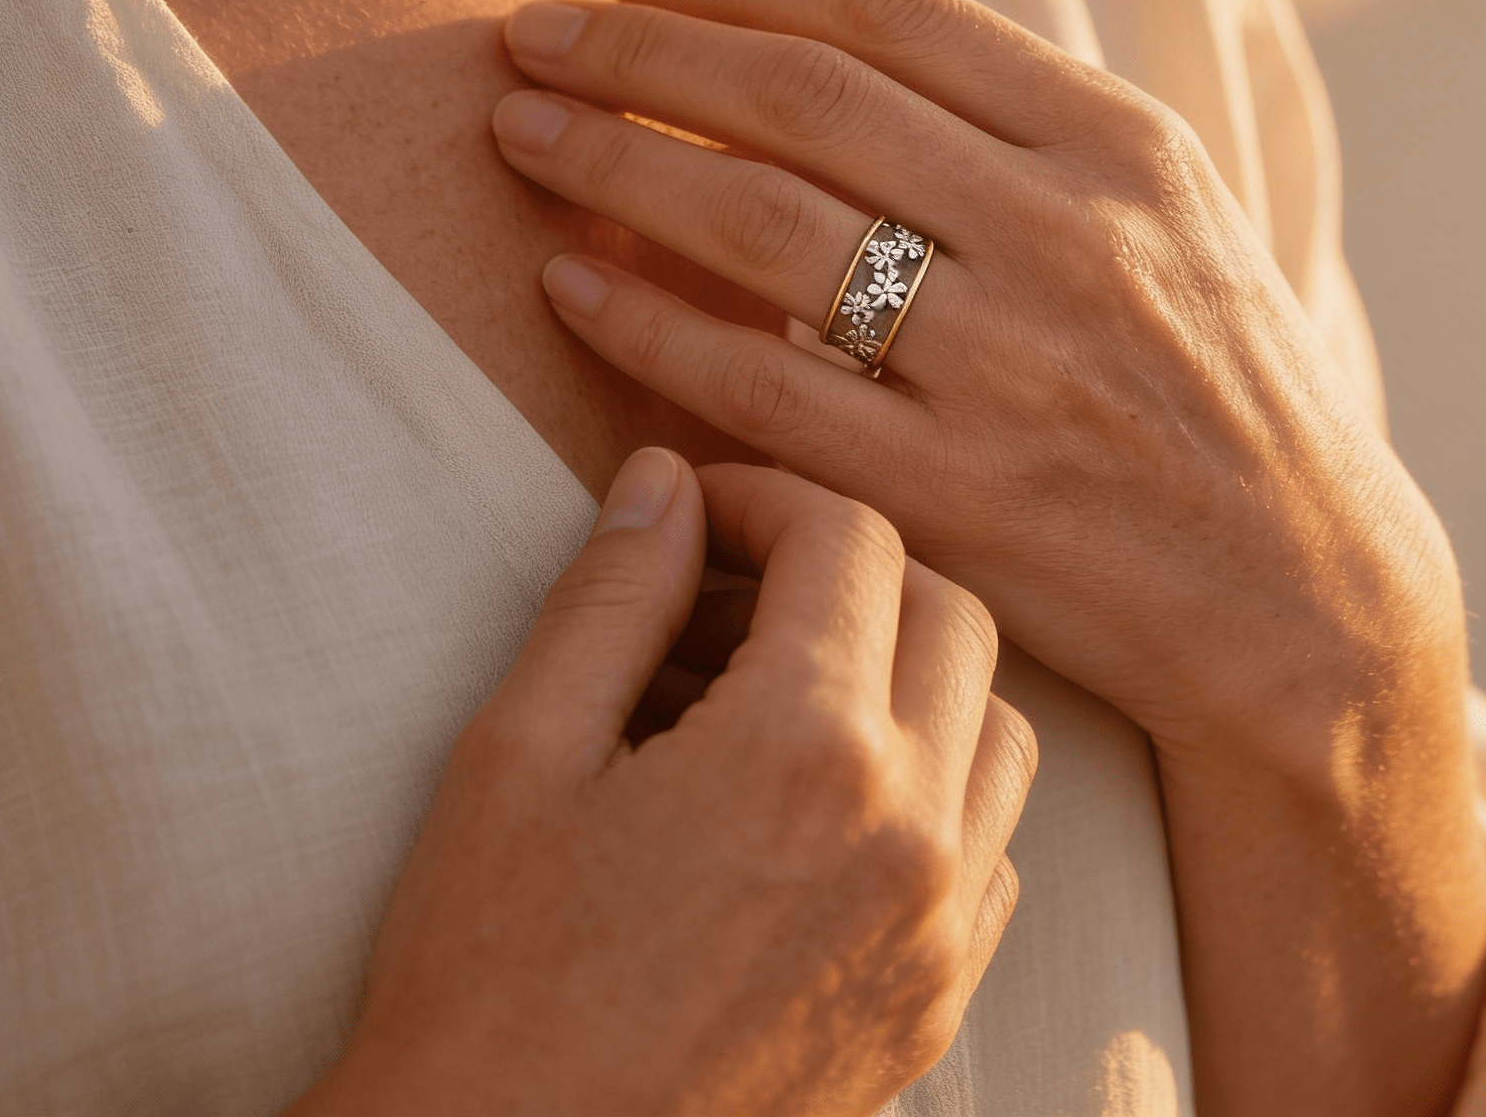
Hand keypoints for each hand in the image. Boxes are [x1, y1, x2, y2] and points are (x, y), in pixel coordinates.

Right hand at [293, 451, 1036, 1116]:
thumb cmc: (487, 976)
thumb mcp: (519, 753)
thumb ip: (612, 594)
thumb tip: (665, 479)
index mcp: (804, 750)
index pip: (849, 538)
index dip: (765, 497)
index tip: (695, 518)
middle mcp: (908, 833)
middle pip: (950, 610)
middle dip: (849, 566)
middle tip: (734, 593)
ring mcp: (938, 932)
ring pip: (998, 724)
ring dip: (910, 672)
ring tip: (780, 692)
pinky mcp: (935, 1008)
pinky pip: (994, 846)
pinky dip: (935, 789)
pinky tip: (817, 808)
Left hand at [492, 0, 1485, 1116]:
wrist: (1300, 593)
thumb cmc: (1211, 377)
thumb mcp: (1161, 207)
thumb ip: (1016, 118)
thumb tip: (814, 33)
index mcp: (1117, 141)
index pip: (891, 14)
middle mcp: (1065, 234)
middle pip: (803, 100)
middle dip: (639, 52)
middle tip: (527, 33)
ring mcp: (1010, 368)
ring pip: (763, 228)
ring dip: (615, 165)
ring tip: (518, 133)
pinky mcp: (956, 497)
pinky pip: (758, 390)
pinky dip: (646, 327)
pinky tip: (567, 285)